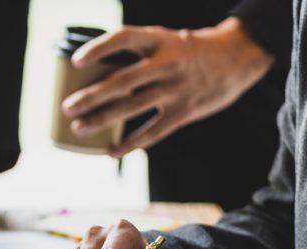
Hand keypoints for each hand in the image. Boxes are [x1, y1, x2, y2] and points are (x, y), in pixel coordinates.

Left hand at [61, 18, 273, 156]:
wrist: (239, 57)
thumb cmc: (191, 51)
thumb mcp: (167, 40)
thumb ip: (139, 54)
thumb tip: (98, 73)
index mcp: (160, 40)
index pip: (124, 39)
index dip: (99, 48)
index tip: (77, 61)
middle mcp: (167, 63)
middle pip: (123, 81)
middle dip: (92, 96)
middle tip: (67, 107)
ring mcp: (176, 88)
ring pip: (132, 107)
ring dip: (102, 119)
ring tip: (79, 128)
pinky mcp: (185, 111)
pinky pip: (153, 132)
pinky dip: (130, 144)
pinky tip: (111, 151)